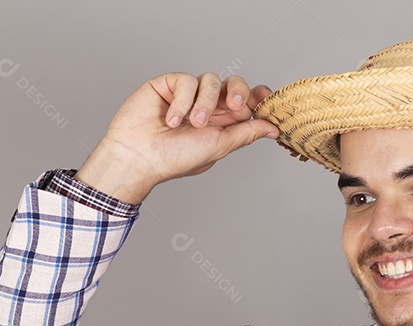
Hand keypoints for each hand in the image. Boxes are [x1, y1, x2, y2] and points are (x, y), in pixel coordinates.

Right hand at [75, 72, 278, 202]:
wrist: (139, 157)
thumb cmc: (174, 159)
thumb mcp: (218, 146)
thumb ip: (246, 133)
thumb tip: (273, 129)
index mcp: (221, 122)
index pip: (245, 101)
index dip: (257, 96)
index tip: (265, 98)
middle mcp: (206, 106)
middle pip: (233, 84)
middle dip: (238, 92)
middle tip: (234, 107)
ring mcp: (186, 94)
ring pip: (211, 80)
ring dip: (205, 103)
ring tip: (192, 123)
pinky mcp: (167, 84)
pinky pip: (186, 80)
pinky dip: (182, 100)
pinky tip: (171, 119)